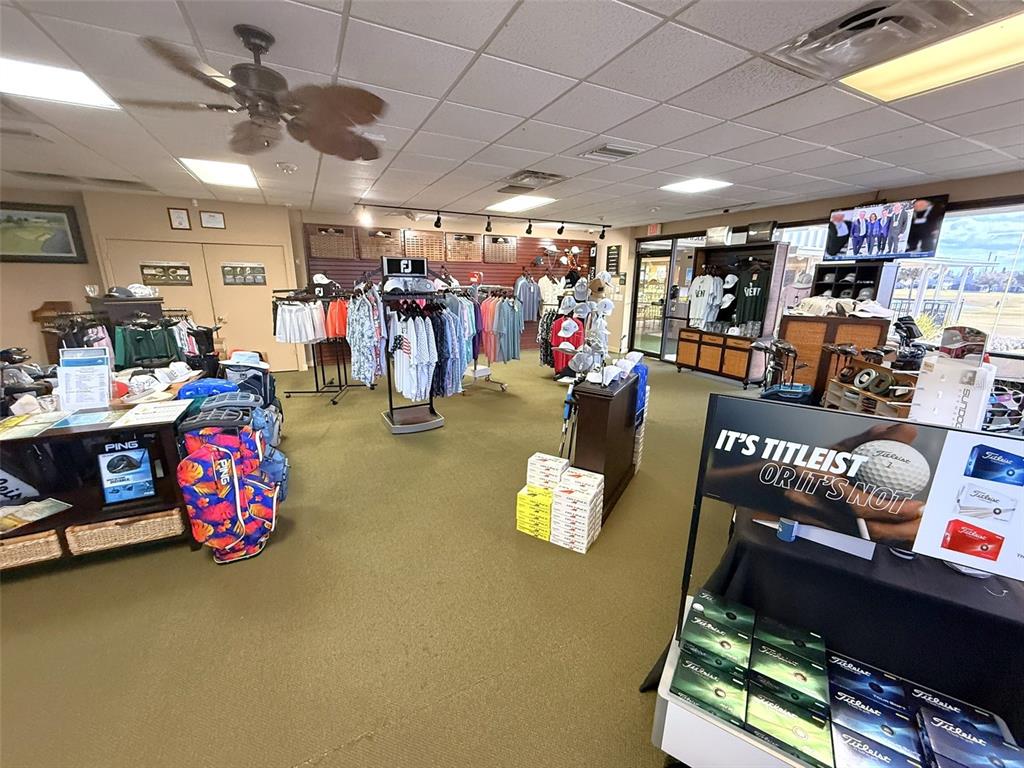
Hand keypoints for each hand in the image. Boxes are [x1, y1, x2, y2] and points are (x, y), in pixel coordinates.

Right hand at [783, 423, 924, 544]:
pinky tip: (893, 530)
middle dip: (901, 530)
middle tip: (924, 522)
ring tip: (916, 528)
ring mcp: (820, 526)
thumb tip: (904, 432)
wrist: (765, 488)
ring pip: (865, 538)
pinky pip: (857, 539)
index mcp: (820, 486)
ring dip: (893, 535)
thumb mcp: (833, 452)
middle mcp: (819, 510)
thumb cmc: (800, 467)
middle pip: (866, 530)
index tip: (918, 505)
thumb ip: (870, 442)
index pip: (861, 504)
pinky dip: (878, 536)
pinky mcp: (823, 535)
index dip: (892, 509)